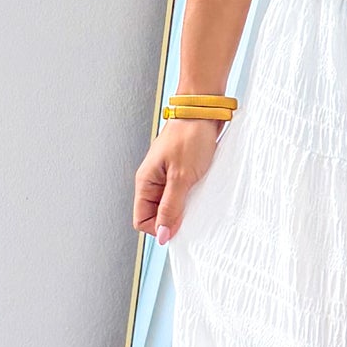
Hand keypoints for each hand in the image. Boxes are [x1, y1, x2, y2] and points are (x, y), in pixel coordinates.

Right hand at [134, 116, 224, 244]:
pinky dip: (193, 196)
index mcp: (145, 182)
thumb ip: (171, 207)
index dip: (159, 228)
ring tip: (198, 196)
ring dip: (185, 207)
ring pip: (172, 205)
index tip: (179, 225)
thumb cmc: (190, 136)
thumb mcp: (181, 177)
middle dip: (174, 218)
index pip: (141, 220)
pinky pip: (183, 193)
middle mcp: (153, 181)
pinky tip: (203, 190)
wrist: (204, 112)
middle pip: (157, 215)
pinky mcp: (181, 172)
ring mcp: (167, 176)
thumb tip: (162, 234)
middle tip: (192, 210)